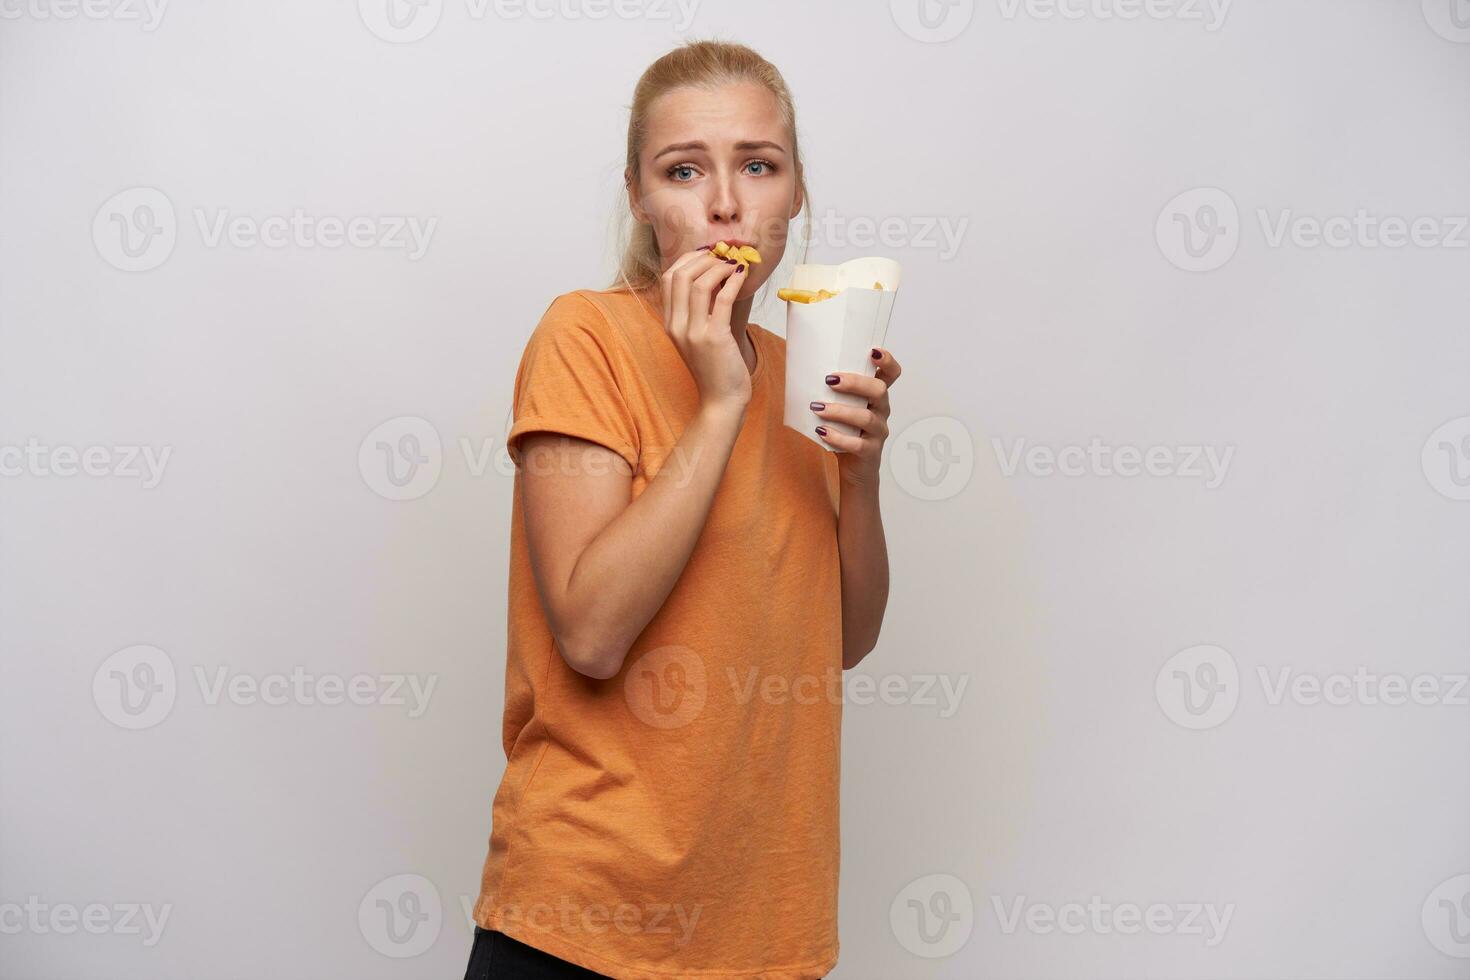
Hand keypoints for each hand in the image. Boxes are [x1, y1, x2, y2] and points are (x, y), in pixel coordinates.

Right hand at [659, 247, 751, 412]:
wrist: (720, 400)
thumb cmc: (714, 368)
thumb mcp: (697, 336)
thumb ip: (698, 311)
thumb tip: (712, 277)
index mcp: (670, 323)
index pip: (669, 278)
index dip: (688, 260)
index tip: (707, 255)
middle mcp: (677, 326)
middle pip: (681, 275)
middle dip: (704, 259)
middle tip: (723, 257)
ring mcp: (694, 333)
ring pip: (700, 283)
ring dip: (719, 267)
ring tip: (734, 265)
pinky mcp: (715, 338)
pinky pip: (723, 299)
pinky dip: (734, 281)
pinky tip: (742, 276)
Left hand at [811, 347, 901, 486]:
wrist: (853, 468)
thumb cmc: (844, 431)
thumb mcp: (842, 407)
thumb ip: (832, 391)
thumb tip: (799, 369)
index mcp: (876, 396)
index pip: (892, 374)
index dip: (887, 361)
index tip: (873, 351)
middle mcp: (881, 411)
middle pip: (879, 391)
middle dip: (855, 383)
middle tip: (830, 380)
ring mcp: (878, 432)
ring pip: (866, 418)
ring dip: (840, 411)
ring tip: (817, 408)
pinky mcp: (870, 452)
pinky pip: (858, 444)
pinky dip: (838, 437)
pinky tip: (822, 432)